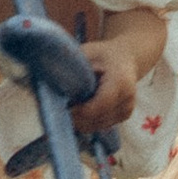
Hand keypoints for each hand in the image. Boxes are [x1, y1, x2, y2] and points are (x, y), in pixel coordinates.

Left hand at [71, 9, 167, 137]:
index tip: (63, 106)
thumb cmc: (102, 54)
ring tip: (68, 106)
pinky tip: (78, 110)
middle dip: (76, 117)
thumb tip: (51, 77)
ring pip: (96, 126)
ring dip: (80, 121)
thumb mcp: (87, 53)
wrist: (126, 58)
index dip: (80, 110)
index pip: (100, 104)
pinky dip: (86, 121)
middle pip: (96, 119)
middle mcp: (127, 99)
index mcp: (120, 81)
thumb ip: (73, 66)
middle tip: (59, 107)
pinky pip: (99, 126)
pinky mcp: (123, 117)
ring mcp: (126, 110)